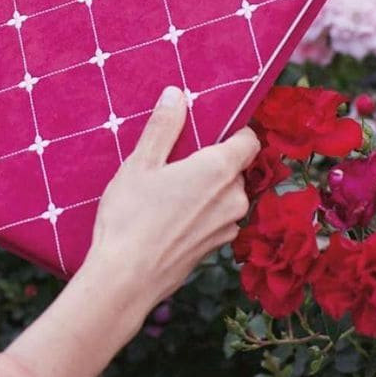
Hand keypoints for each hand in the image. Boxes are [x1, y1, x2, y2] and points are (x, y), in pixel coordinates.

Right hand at [80, 85, 260, 313]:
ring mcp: (227, 227)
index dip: (234, 131)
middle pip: (235, 167)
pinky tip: (169, 216)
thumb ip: (163, 127)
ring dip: (206, 188)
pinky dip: (201, 212)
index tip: (208, 130)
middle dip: (212, 159)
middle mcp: (233, 199)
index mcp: (219, 171)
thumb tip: (177, 95)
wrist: (125, 281)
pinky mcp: (215, 249)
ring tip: (168, 190)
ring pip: (226, 194)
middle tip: (175, 160)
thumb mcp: (140, 164)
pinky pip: (217, 218)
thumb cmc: (130, 219)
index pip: (249, 140)